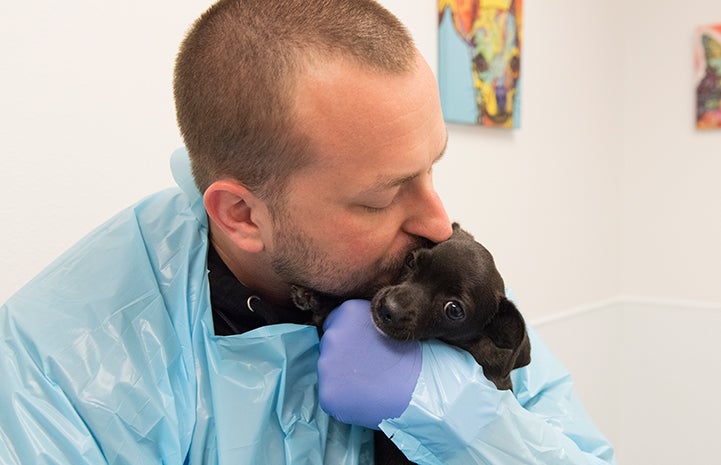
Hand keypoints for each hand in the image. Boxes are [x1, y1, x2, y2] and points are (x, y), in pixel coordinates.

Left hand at [317, 299, 421, 428]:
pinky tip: (362, 397)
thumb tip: (355, 334)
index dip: (349, 337)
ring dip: (342, 377)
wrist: (421, 387)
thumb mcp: (387, 324)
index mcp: (347, 312)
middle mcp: (332, 336)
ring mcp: (326, 365)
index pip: (335, 323)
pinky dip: (343, 398)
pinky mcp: (328, 392)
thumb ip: (364, 325)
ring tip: (367, 382)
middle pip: (330, 347)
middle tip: (367, 367)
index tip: (362, 348)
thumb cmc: (411, 356)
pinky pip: (331, 395)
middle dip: (344, 356)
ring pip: (328, 371)